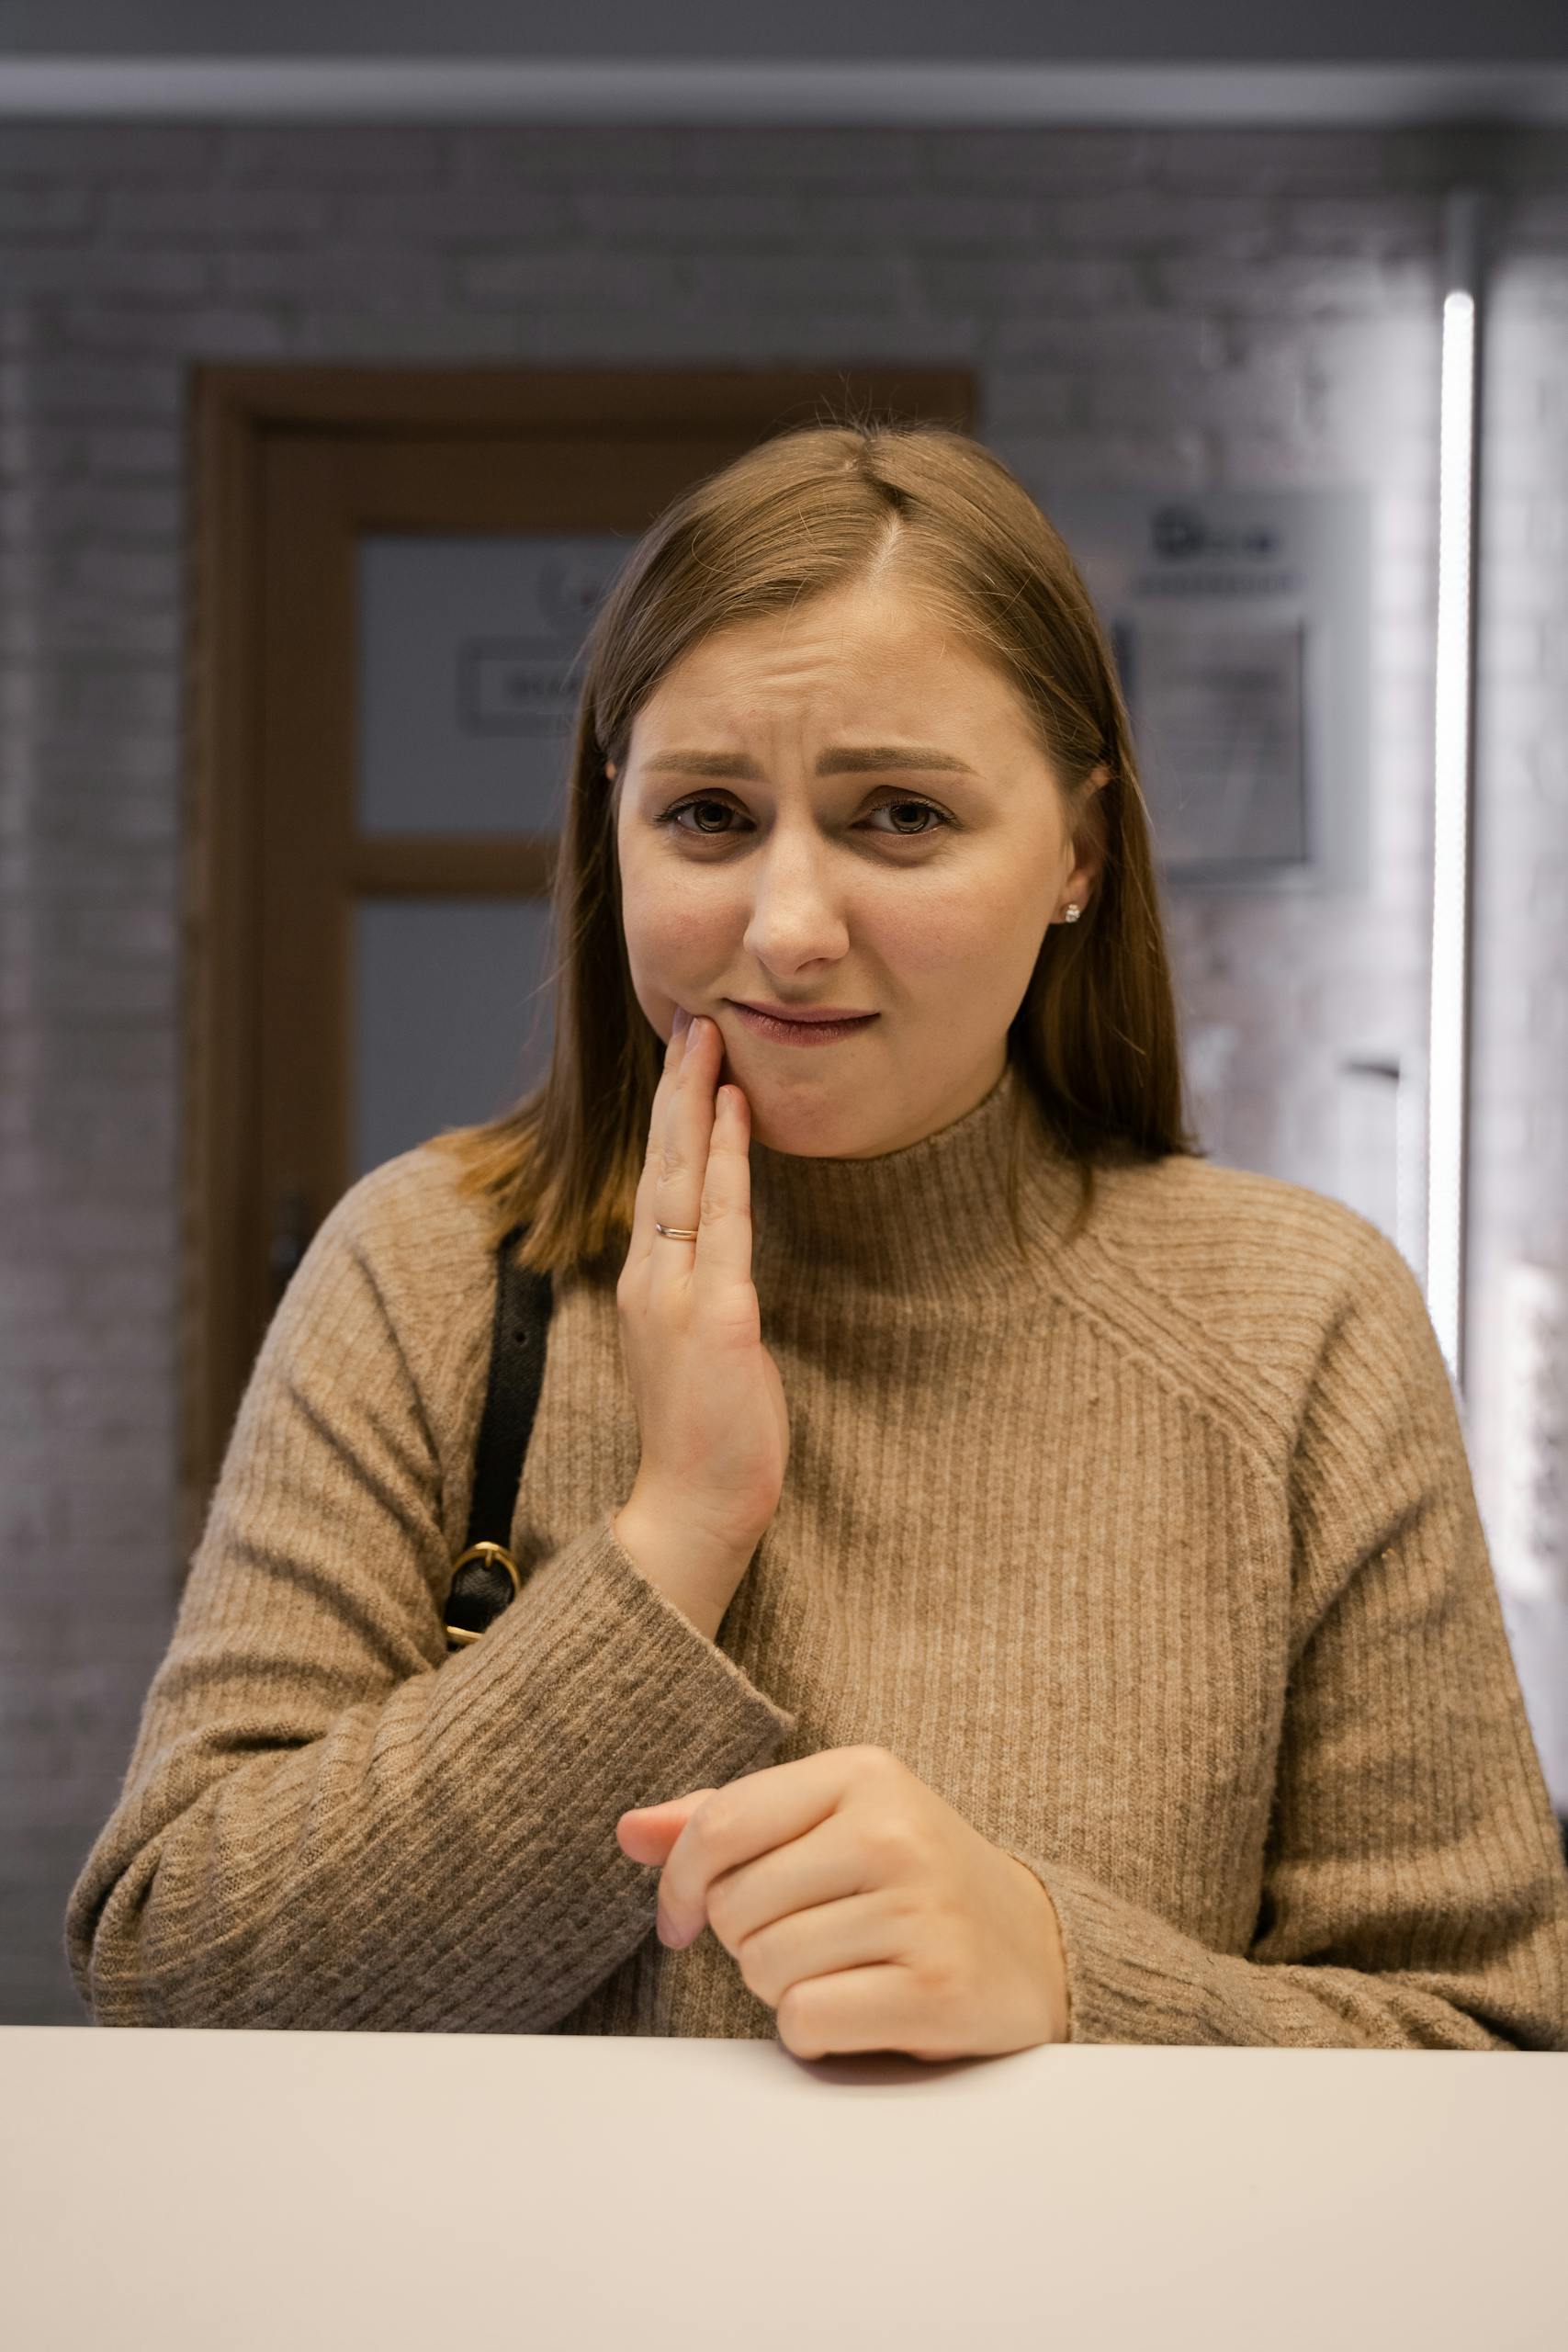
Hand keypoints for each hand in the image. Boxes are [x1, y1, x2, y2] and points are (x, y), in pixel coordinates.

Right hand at [615, 1006, 791, 1581]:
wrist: (694, 1510)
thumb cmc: (707, 1438)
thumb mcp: (700, 1350)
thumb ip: (706, 1296)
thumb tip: (725, 1260)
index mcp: (646, 1286)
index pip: (655, 1183)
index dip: (668, 1119)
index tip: (681, 1061)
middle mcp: (650, 1280)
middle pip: (658, 1162)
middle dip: (673, 1087)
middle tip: (687, 1017)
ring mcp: (676, 1295)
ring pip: (681, 1177)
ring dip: (695, 1103)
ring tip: (706, 1040)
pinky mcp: (715, 1317)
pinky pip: (722, 1221)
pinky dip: (726, 1160)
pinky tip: (734, 1113)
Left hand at [615, 1745, 1068, 2060]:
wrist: (1035, 1944)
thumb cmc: (908, 1878)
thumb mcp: (829, 1823)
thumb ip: (727, 1823)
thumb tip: (627, 1832)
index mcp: (863, 1773)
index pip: (719, 1826)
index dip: (680, 1884)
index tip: (683, 1919)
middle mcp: (894, 1831)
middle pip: (736, 1907)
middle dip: (748, 1938)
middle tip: (807, 1938)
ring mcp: (920, 1910)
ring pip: (765, 1969)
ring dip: (783, 1988)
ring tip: (841, 1969)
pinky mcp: (937, 1990)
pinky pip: (805, 2023)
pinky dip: (814, 2032)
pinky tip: (860, 2009)